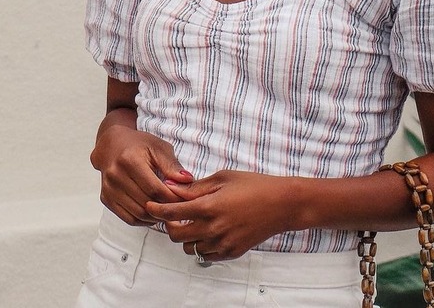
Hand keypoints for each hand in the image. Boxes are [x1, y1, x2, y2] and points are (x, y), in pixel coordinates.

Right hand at [90, 125, 193, 225]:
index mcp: (129, 160)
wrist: (111, 145)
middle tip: (180, 207)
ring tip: (169, 210)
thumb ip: (172, 165)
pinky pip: (128, 219)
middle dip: (167, 208)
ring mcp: (108, 189)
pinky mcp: (106, 199)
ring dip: (157, 217)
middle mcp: (115, 176)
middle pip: (147, 203)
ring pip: (138, 214)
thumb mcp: (158, 148)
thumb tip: (188, 180)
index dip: (173, 198)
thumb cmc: (139, 145)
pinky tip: (155, 214)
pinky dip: (144, 220)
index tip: (186, 199)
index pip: (156, 189)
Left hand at [146, 170, 294, 260]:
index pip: (172, 213)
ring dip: (187, 237)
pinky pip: (206, 255)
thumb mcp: (223, 178)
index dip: (157, 210)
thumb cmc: (255, 186)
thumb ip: (195, 187)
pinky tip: (210, 232)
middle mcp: (213, 228)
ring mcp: (223, 243)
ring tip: (196, 223)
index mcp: (209, 207)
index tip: (151, 206)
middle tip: (175, 216)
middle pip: (176, 235)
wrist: (283, 204)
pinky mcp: (232, 252)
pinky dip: (203, 245)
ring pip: (189, 248)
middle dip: (170, 225)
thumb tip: (172, 188)